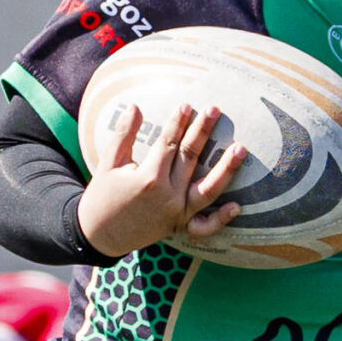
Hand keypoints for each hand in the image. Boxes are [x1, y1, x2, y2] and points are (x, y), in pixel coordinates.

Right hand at [77, 105, 245, 258]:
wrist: (100, 235)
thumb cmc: (103, 195)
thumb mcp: (108, 163)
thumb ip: (123, 135)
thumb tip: (135, 107)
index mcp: (148, 177)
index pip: (168, 143)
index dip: (178, 123)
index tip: (186, 105)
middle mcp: (167, 195)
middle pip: (190, 157)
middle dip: (203, 131)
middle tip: (215, 109)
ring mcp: (176, 213)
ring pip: (208, 190)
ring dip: (226, 169)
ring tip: (241, 148)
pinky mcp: (179, 227)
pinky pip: (205, 226)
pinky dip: (221, 219)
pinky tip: (237, 206)